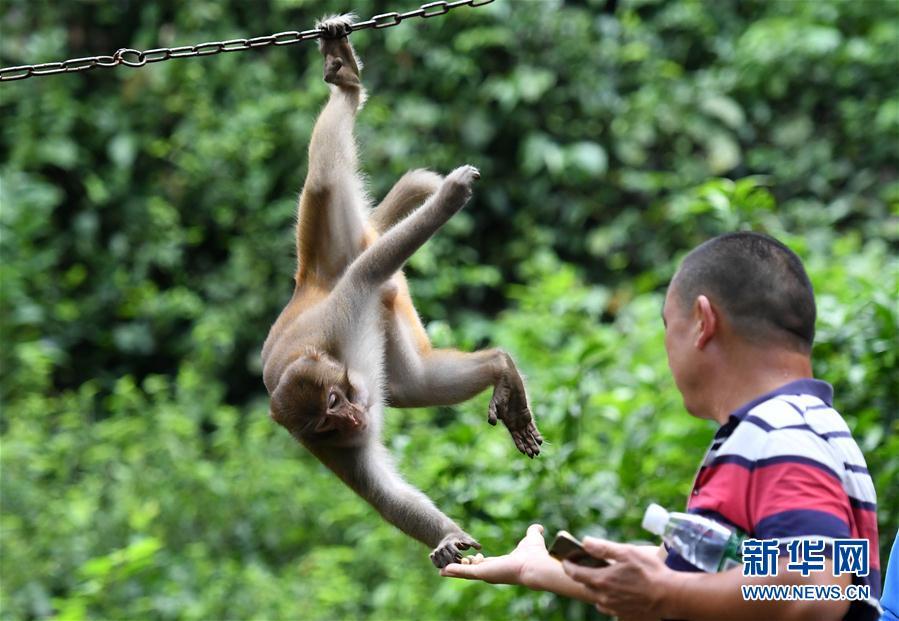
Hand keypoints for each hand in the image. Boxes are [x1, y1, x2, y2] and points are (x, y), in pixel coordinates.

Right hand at [440, 524, 551, 587]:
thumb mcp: (531, 538)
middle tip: (448, 565)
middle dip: (460, 568)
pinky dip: (454, 571)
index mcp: (501, 565)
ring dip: (453, 570)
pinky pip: (464, 572)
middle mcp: (492, 572)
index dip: (476, 561)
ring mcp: (486, 574)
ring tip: (440, 568)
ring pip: (465, 572)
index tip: (468, 558)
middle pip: (472, 571)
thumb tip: (538, 527)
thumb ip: (532, 532)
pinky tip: (443, 570)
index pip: (485, 565)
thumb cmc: (535, 555)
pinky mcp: (482, 573)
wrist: (536, 565)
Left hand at [561, 538, 678, 619]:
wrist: (669, 596)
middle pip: (585, 585)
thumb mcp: (627, 552)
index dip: (567, 565)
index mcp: (601, 580)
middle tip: (586, 564)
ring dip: (596, 587)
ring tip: (604, 576)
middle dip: (582, 574)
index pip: (574, 573)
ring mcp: (613, 607)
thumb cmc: (650, 571)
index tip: (565, 559)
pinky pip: (608, 606)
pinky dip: (607, 598)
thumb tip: (584, 541)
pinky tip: (617, 590)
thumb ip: (603, 547)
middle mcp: (603, 597)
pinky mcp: (622, 614)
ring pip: (596, 597)